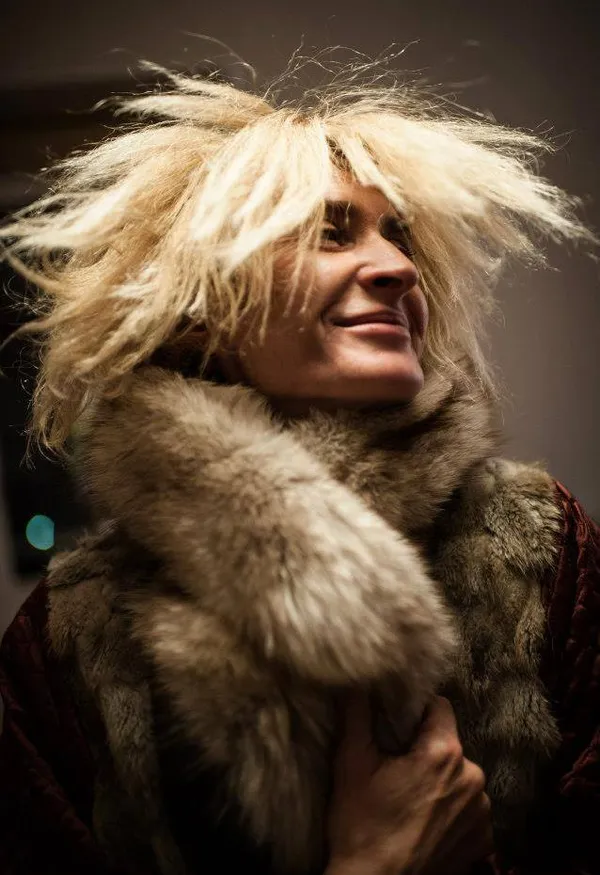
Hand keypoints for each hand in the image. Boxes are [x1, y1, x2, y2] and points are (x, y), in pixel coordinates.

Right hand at [325, 694, 493, 874]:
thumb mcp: (351, 764)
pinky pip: (469, 808)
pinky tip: (426, 822)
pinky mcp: (483, 840)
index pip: (440, 707)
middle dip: (426, 749)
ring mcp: (482, 812)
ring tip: (410, 799)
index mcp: (444, 752)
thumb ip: (357, 715)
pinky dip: (452, 811)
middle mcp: (473, 777)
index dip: (416, 712)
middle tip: (397, 768)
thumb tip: (356, 681)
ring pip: (460, 776)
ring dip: (441, 781)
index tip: (397, 728)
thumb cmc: (361, 826)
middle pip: (449, 744)